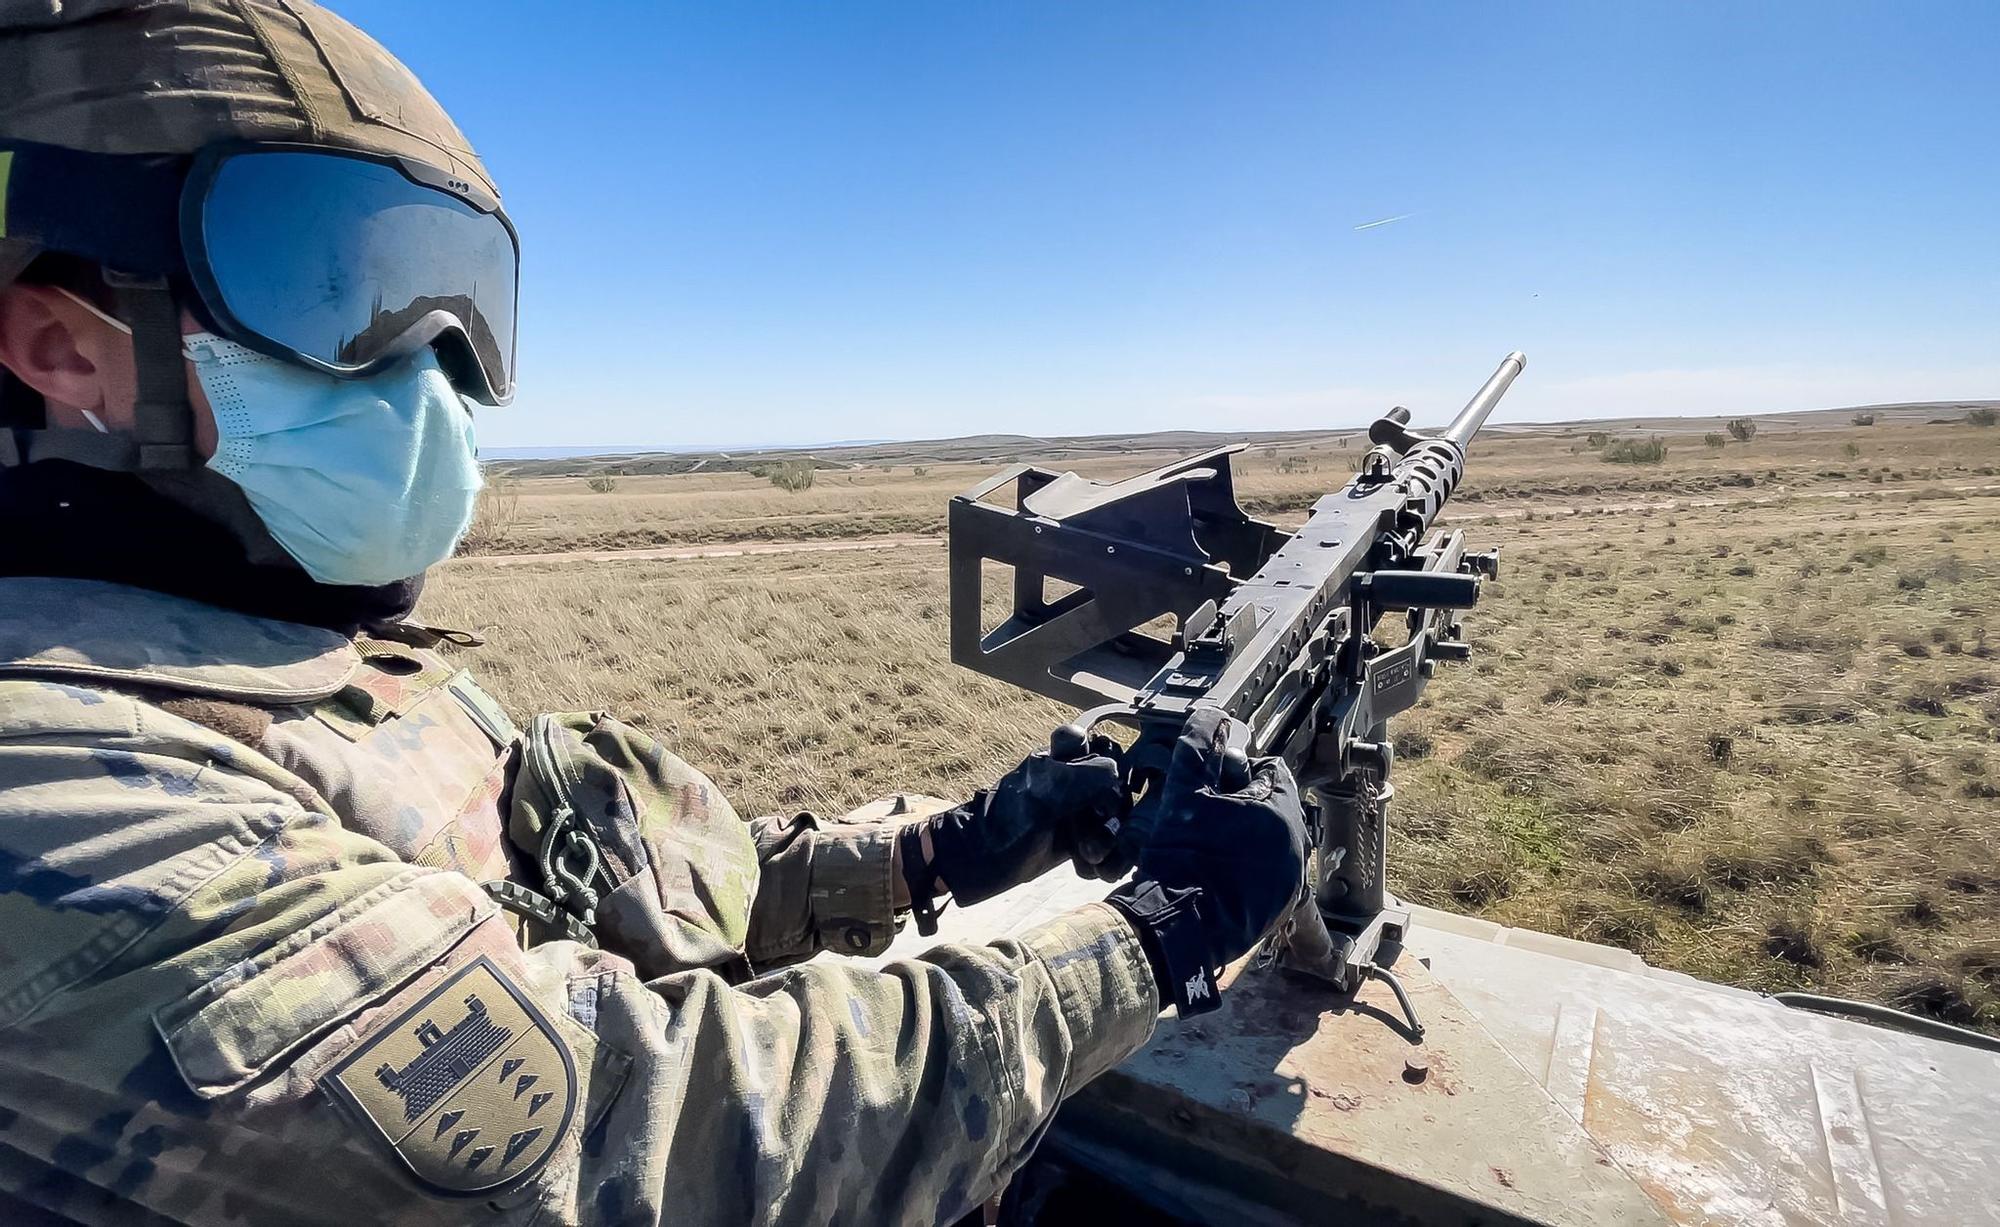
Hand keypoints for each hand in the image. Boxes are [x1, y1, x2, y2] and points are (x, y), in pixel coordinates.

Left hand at [899, 738, 1129, 932]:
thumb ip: (1079, 778)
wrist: (973, 864)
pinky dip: (1101, 861)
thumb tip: (1114, 771)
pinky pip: (1104, 847)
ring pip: (1112, 823)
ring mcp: (1074, 813)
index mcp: (1060, 763)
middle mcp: (1072, 784)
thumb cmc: (1002, 827)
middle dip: (1109, 822)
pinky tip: (1089, 871)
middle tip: (1090, 844)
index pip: (1105, 760)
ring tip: (1089, 862)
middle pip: (1115, 796)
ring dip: (1108, 845)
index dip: (1110, 783)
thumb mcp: (1041, 799)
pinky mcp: (1074, 842)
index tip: (1100, 806)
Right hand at [1105, 707, 1307, 1013]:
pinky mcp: (1281, 909)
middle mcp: (1298, 845)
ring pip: (1272, 843)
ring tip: (1210, 847)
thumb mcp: (1185, 792)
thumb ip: (1200, 748)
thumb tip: (1210, 716)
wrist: (1178, 926)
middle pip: (1274, 807)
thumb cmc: (1183, 857)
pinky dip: (1250, 870)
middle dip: (1246, 806)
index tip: (1213, 787)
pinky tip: (1218, 875)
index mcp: (1282, 811)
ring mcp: (1291, 880)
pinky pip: (1271, 876)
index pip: (1272, 771)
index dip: (1239, 772)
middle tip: (1208, 817)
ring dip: (1248, 839)